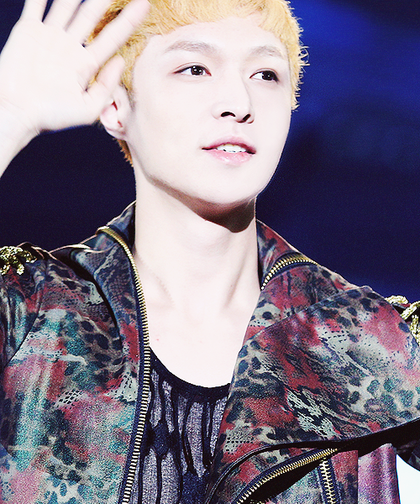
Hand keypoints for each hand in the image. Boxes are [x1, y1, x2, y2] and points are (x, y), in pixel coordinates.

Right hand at [0, 0, 148, 137]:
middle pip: (92, 16)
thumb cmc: (53, 116)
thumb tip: (121, 61)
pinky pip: (36, 4)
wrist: (18, 112)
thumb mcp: (89, 107)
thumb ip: (106, 85)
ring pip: (67, 5)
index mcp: (86, 64)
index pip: (112, 37)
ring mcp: (49, 37)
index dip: (129, 21)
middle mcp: (70, 47)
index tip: (144, 5)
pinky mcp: (28, 30)